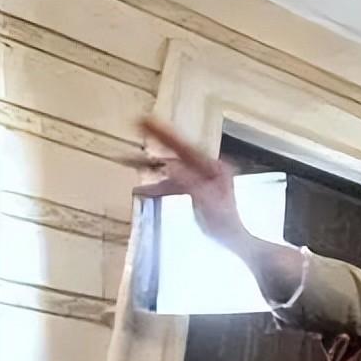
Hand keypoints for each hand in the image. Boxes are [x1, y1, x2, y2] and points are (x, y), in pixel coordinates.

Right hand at [131, 118, 249, 248]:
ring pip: (172, 167)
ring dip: (151, 165)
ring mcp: (203, 178)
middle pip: (177, 151)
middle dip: (156, 141)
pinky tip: (141, 190)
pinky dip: (157, 185)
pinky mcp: (196, 190)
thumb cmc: (223, 224)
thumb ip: (187, 183)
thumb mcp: (205, 202)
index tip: (146, 121)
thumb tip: (170, 166)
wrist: (233, 239)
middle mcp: (209, 169)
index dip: (165, 133)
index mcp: (214, 167)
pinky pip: (173, 183)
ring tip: (127, 159)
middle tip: (137, 124)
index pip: (185, 146)